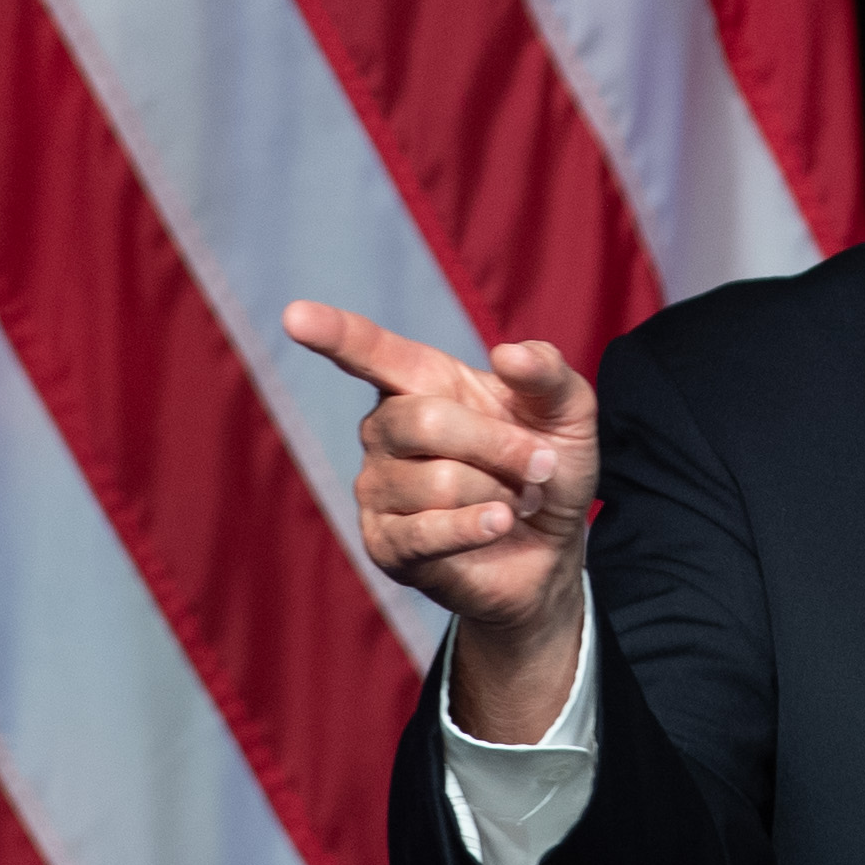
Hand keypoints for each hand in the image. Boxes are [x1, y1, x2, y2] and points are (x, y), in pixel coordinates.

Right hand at [282, 300, 599, 740]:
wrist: (553, 548)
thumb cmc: (548, 467)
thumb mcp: (569, 412)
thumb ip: (548, 373)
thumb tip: (508, 353)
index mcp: (421, 384)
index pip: (371, 353)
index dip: (334, 333)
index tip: (295, 316)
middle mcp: (385, 431)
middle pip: (427, 421)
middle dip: (501, 445)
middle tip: (539, 465)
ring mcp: (378, 489)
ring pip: (440, 482)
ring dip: (499, 493)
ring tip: (510, 501)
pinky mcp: (386, 545)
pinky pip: (428, 532)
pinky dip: (476, 527)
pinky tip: (500, 524)